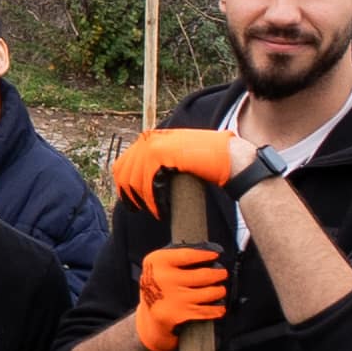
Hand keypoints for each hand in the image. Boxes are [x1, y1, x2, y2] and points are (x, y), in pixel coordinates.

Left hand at [108, 125, 254, 213]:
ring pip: (135, 180)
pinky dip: (152, 200)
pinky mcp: (162, 154)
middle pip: (124, 173)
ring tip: (155, 211)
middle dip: (129, 195)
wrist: (228, 156)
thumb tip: (143, 178)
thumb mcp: (178, 155)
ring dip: (143, 200)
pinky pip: (147, 182)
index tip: (130, 201)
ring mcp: (154, 145)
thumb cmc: (207, 160)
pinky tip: (159, 210)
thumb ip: (160, 161)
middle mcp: (149, 139)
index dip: (123, 185)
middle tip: (138, 210)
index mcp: (150, 139)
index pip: (123, 163)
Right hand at [130, 244, 229, 350]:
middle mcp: (165, 278)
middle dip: (218, 274)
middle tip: (223, 274)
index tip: (215, 256)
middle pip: (203, 275)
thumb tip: (206, 254)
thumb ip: (176, 256)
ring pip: (209, 293)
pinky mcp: (180, 313)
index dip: (205, 255)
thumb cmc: (158, 282)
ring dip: (219, 291)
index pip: (188, 255)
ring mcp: (174, 297)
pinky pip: (207, 311)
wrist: (148, 310)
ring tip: (220, 289)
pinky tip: (220, 307)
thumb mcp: (158, 263)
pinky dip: (217, 309)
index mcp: (158, 261)